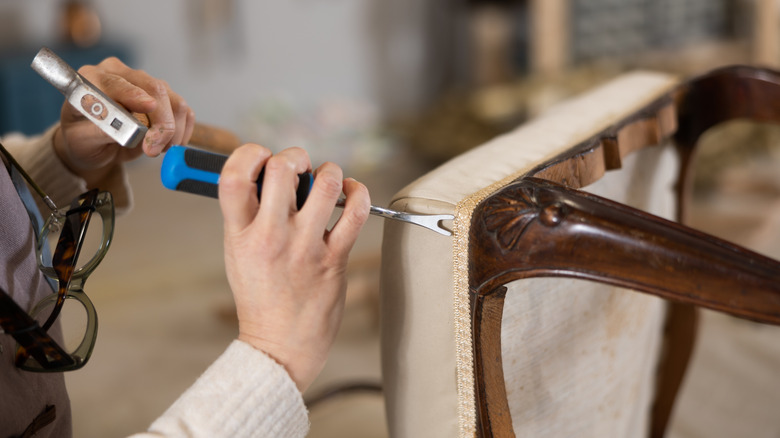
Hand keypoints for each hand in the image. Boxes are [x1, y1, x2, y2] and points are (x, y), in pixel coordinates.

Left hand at [53, 57, 194, 186]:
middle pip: (155, 89)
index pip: (116, 82)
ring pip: (175, 102)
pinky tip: (167, 144)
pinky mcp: (165, 97)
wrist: (94, 143)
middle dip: (161, 122)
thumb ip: (100, 131)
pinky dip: (182, 132)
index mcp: (93, 78)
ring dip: (172, 131)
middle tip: (154, 149)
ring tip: (157, 149)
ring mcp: (146, 83)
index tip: (149, 107)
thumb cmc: (84, 138)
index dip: (133, 94)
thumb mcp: (81, 140)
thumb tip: (129, 131)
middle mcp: (121, 74)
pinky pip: (184, 112)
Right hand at [219, 144, 369, 392]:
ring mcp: (305, 246)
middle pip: (281, 168)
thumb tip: (264, 173)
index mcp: (239, 233)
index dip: (248, 153)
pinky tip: (350, 192)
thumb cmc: (260, 297)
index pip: (233, 176)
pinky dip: (358, 192)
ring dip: (328, 171)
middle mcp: (270, 236)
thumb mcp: (236, 253)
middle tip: (298, 169)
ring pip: (325, 182)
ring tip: (325, 181)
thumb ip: (247, 214)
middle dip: (293, 156)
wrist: (280, 346)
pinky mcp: (334, 258)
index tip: (261, 158)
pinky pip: (355, 211)